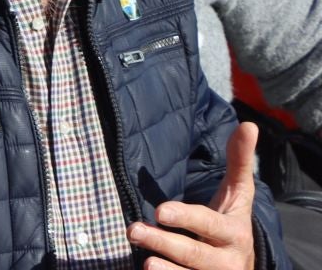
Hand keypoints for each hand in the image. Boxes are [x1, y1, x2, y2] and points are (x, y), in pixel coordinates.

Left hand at [128, 120, 257, 269]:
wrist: (242, 266)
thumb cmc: (230, 223)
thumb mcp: (237, 196)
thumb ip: (239, 162)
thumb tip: (247, 124)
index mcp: (233, 233)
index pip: (208, 224)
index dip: (186, 218)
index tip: (161, 210)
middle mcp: (225, 261)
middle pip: (194, 254)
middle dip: (164, 242)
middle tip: (134, 230)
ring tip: (145, 261)